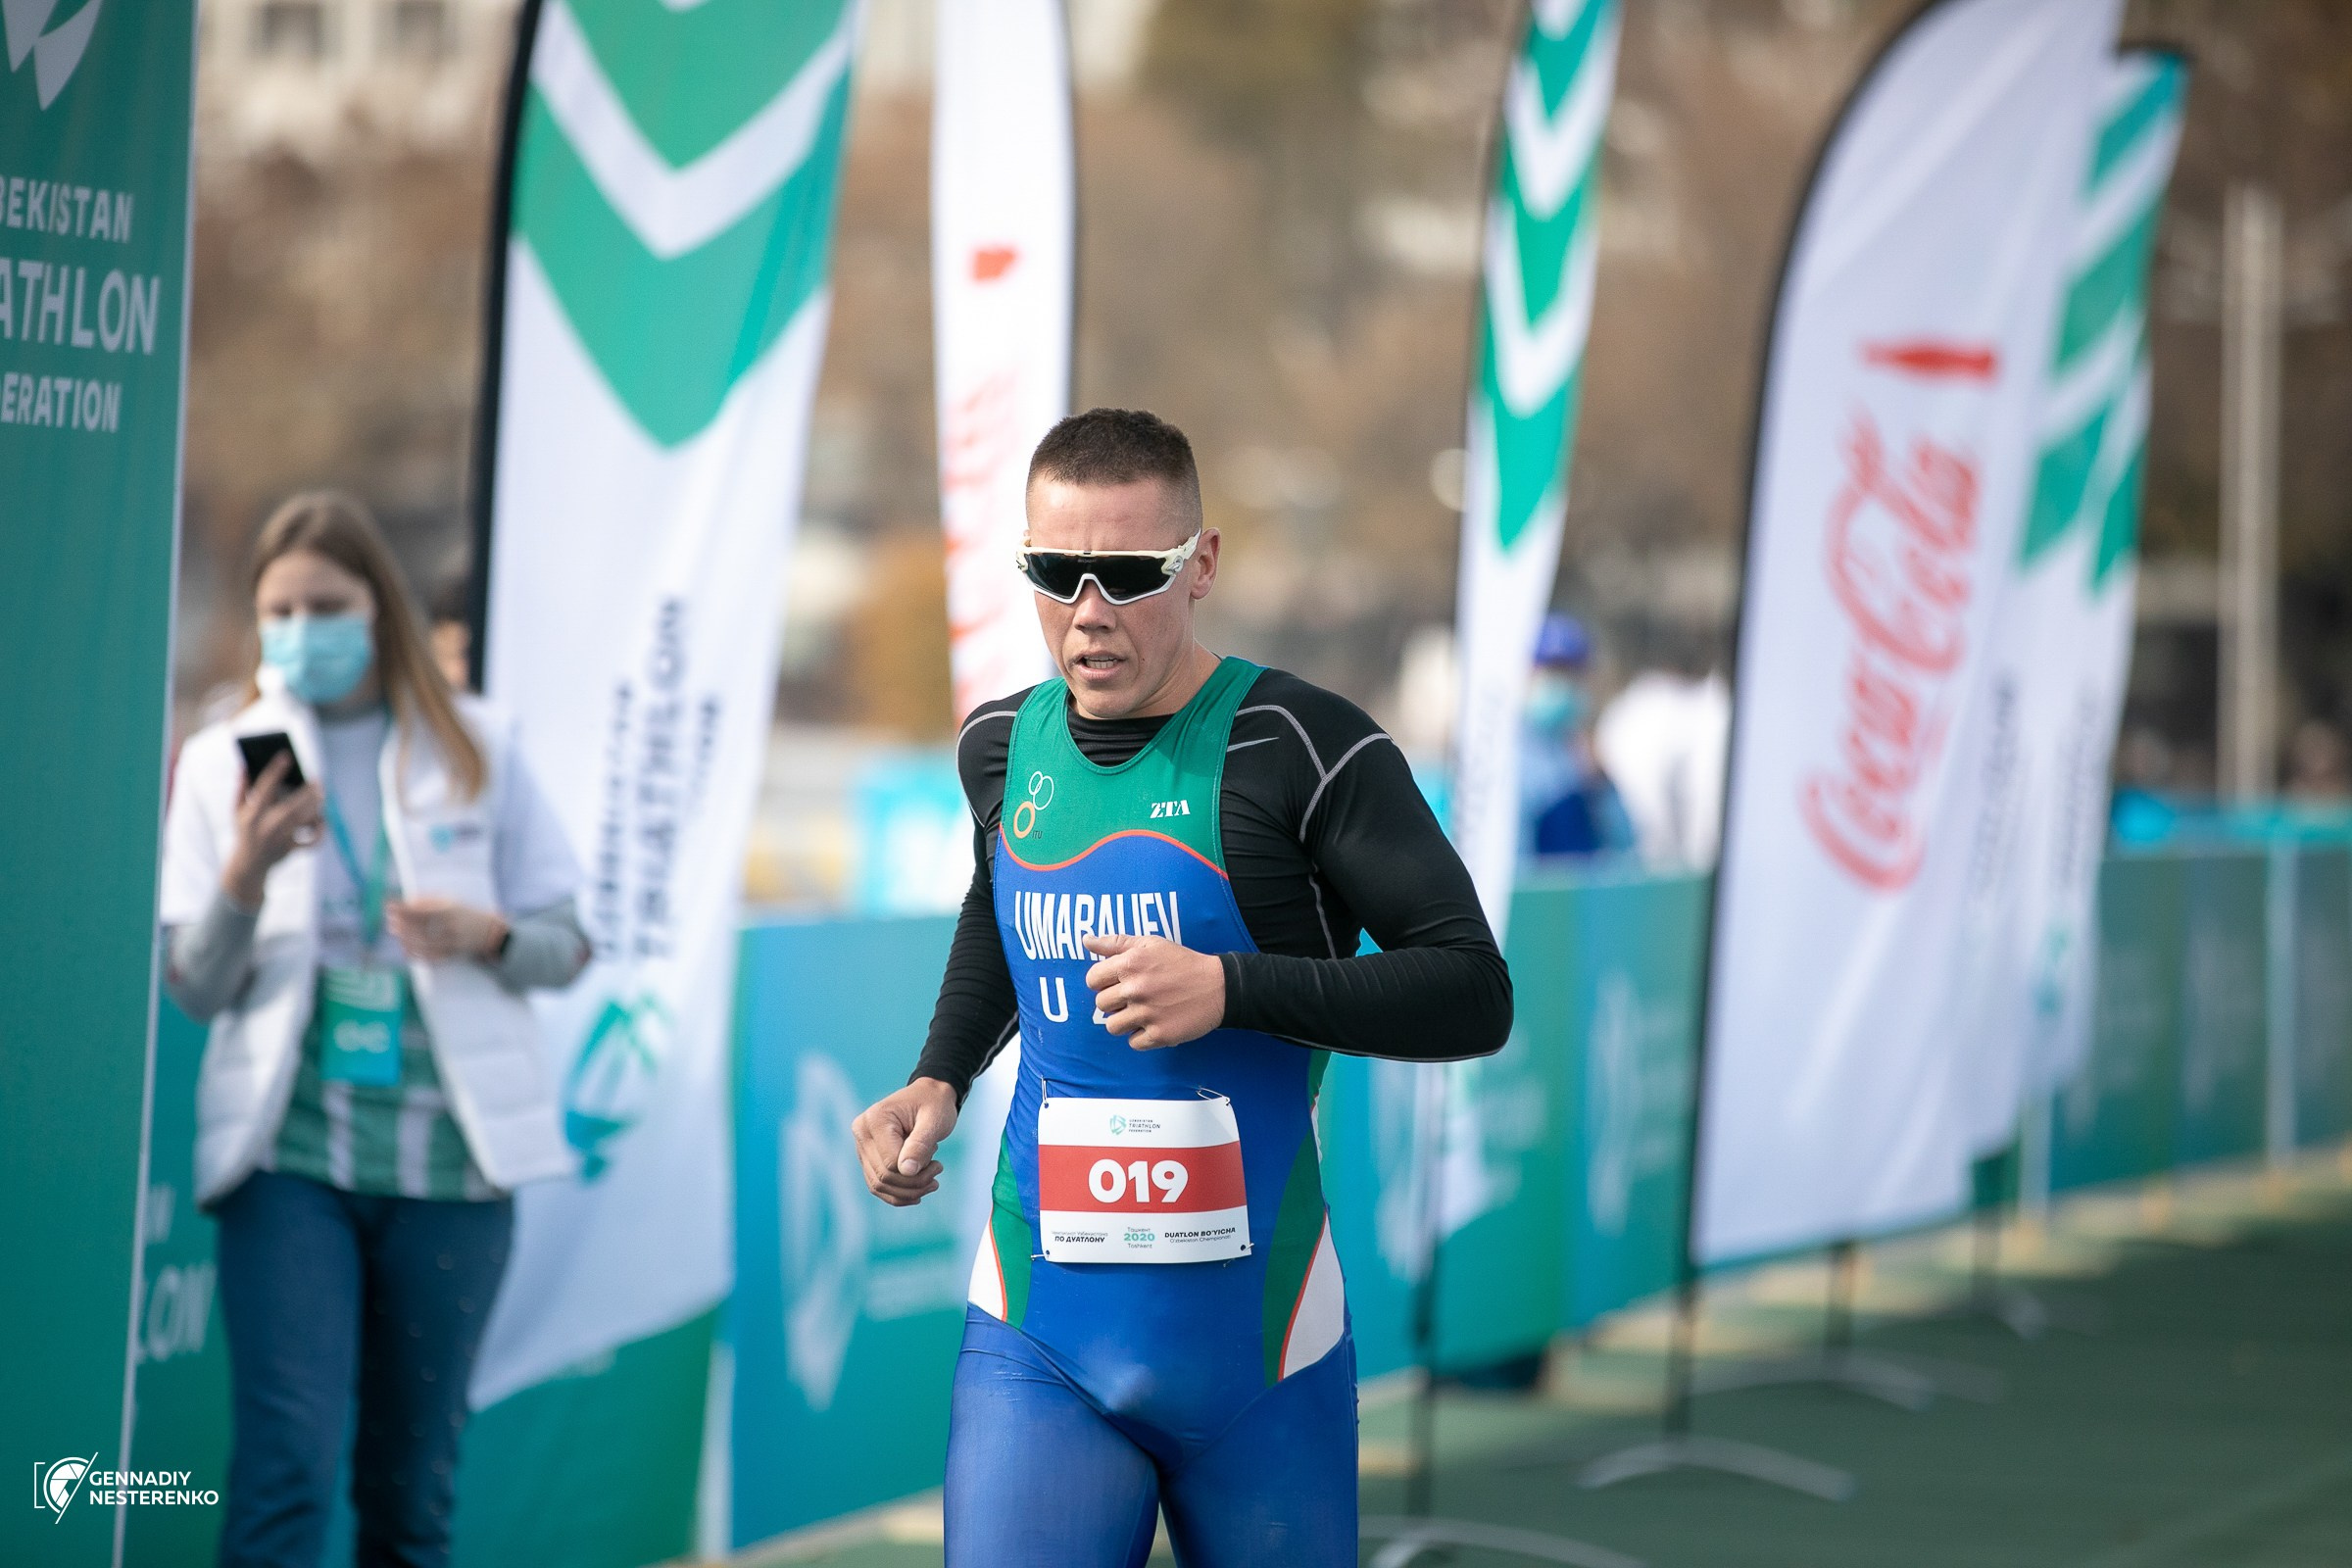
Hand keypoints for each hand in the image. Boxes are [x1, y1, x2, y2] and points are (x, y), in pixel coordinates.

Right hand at [223, 752, 322, 908]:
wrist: (248, 866)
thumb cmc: (245, 832)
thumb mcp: (237, 811)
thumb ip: (241, 789)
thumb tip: (245, 766)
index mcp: (252, 814)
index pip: (265, 788)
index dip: (276, 771)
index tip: (287, 756)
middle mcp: (267, 826)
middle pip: (294, 805)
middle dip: (308, 792)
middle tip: (317, 781)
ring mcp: (280, 839)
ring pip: (305, 820)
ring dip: (317, 808)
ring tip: (320, 797)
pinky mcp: (291, 850)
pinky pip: (311, 841)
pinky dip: (320, 832)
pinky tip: (322, 822)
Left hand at [386, 896, 508, 961]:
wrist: (490, 932)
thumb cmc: (465, 913)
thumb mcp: (450, 902)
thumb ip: (428, 902)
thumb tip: (406, 904)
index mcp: (450, 910)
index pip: (420, 910)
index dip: (402, 908)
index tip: (389, 906)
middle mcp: (451, 926)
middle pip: (420, 928)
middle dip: (402, 925)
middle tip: (390, 923)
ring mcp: (452, 942)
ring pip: (424, 944)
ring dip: (407, 940)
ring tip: (397, 935)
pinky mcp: (453, 954)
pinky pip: (431, 957)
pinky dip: (417, 955)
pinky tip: (407, 950)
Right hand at [852, 1078, 958, 1206]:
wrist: (929, 1097)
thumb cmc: (934, 1105)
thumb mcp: (934, 1121)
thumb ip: (920, 1144)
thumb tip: (907, 1172)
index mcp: (875, 1120)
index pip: (890, 1163)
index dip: (916, 1173)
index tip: (938, 1164)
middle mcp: (862, 1132)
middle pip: (883, 1177)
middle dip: (914, 1184)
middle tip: (938, 1172)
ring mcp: (861, 1146)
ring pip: (879, 1185)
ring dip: (907, 1192)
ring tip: (932, 1181)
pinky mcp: (867, 1157)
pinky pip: (877, 1185)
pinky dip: (898, 1194)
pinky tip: (919, 1192)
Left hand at [1083, 933, 1223, 1050]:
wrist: (1218, 987)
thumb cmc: (1182, 963)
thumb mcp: (1150, 944)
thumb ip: (1115, 943)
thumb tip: (1086, 940)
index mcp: (1130, 964)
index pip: (1092, 980)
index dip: (1102, 981)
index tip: (1117, 982)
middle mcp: (1136, 989)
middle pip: (1101, 1004)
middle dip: (1114, 1002)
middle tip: (1133, 997)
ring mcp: (1147, 1014)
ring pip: (1112, 1026)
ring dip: (1124, 1021)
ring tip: (1142, 1012)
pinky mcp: (1160, 1034)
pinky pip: (1133, 1042)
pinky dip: (1142, 1036)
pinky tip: (1154, 1023)